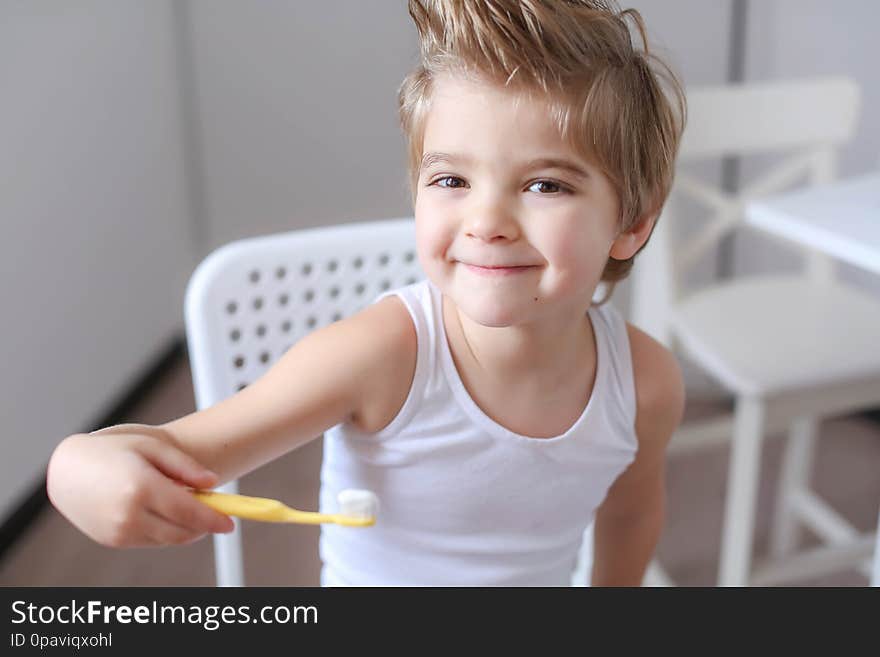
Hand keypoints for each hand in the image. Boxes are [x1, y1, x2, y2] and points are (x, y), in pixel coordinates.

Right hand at [46, 429, 234, 547]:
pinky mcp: (112, 540)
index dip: (214, 519)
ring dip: (184, 527)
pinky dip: (163, 530)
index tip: (231, 523)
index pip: (190, 512)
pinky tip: (158, 509)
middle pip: (182, 531)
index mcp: (141, 486)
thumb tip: (212, 482)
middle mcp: (129, 513)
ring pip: (168, 539)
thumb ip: (185, 465)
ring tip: (181, 502)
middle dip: (203, 525)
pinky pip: (150, 541)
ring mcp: (118, 531)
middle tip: (215, 512)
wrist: (67, 469)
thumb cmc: (112, 451)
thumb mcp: (151, 445)